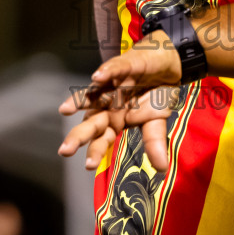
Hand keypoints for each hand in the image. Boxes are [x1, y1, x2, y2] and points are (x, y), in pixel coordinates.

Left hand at [58, 31, 183, 170]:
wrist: (168, 66)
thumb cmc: (157, 95)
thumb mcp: (157, 120)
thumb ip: (154, 142)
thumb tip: (161, 169)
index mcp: (115, 121)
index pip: (102, 139)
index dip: (96, 151)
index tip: (90, 166)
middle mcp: (108, 105)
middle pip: (91, 122)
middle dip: (78, 135)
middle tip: (65, 150)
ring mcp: (112, 85)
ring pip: (93, 95)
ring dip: (79, 101)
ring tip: (66, 109)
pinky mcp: (123, 66)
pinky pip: (114, 69)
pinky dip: (106, 72)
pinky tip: (97, 77)